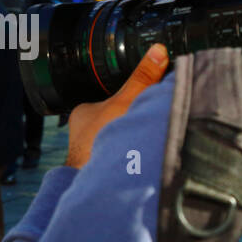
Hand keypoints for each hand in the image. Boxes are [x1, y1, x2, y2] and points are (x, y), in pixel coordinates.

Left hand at [65, 43, 168, 168]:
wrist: (98, 189)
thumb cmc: (99, 145)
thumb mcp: (125, 103)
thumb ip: (142, 80)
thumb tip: (157, 51)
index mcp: (84, 113)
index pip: (109, 97)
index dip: (128, 95)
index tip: (144, 95)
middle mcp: (84, 133)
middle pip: (115, 117)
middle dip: (132, 117)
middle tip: (150, 115)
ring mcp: (93, 153)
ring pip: (119, 138)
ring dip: (134, 138)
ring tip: (150, 135)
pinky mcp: (104, 171)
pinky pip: (125, 158)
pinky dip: (135, 156)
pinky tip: (146, 155)